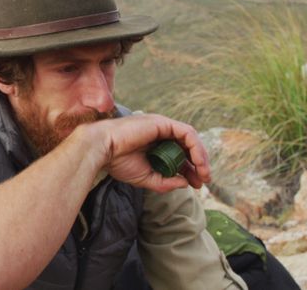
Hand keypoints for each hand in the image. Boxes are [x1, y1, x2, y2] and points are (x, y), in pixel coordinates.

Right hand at [79, 113, 210, 192]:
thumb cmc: (118, 162)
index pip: (179, 155)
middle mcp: (160, 134)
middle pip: (187, 146)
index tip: (196, 184)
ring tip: (203, 173)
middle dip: (199, 164)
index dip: (191, 169)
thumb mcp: (146, 178)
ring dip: (201, 156)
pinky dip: (195, 147)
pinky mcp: (162, 123)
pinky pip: (186, 133)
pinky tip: (197, 162)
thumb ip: (165, 182)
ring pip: (190, 139)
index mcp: (154, 145)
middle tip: (203, 180)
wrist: (103, 150)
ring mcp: (162, 127)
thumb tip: (185, 183)